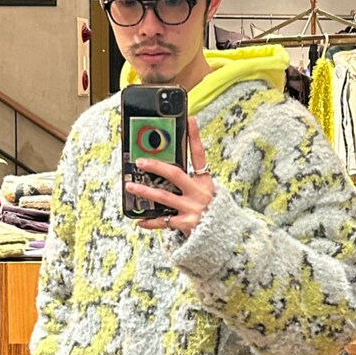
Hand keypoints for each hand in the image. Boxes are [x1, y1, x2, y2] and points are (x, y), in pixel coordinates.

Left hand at [126, 116, 214, 235]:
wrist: (225, 235)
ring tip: (130, 187)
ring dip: (145, 192)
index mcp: (205, 182)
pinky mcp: (187, 224)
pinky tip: (138, 220)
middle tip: (140, 161)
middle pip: (175, 174)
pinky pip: (164, 222)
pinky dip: (150, 222)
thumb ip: (190, 182)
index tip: (189, 119)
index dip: (195, 137)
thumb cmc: (212, 212)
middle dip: (156, 166)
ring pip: (164, 197)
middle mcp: (199, 193)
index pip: (200, 156)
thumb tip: (166, 170)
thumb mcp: (206, 192)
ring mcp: (193, 209)